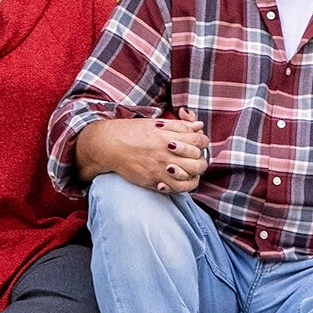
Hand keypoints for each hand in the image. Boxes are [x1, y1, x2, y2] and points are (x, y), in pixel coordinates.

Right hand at [82, 114, 209, 192]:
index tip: (198, 142)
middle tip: (194, 157)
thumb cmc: (132, 131)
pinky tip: (178, 178)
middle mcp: (167, 153)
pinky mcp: (154, 181)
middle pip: (198, 161)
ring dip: (193, 173)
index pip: (199, 140)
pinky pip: (176, 189)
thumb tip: (198, 126)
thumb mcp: (156, 123)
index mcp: (169, 136)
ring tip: (187, 169)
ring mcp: (161, 169)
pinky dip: (182, 186)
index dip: (202, 141)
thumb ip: (180, 125)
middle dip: (200, 159)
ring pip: (191, 177)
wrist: (110, 145)